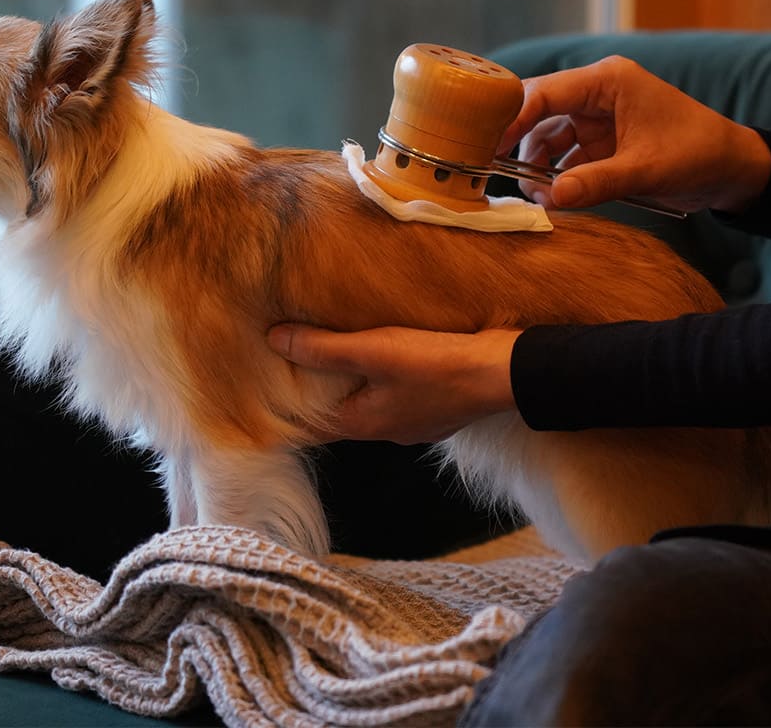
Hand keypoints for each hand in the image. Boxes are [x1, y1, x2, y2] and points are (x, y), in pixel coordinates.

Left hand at [266, 325, 519, 443]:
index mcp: (365, 424)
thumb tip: (273, 340)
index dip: (287, 409)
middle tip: (295, 357)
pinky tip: (390, 348)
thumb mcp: (373, 351)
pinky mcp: (439, 402)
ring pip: (373, 399)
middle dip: (320, 389)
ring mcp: (417, 418)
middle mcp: (388, 429)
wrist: (506, 373)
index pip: (312, 426)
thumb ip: (323, 348)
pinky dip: (386, 373)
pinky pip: (401, 390)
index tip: (264, 391)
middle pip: (342, 411)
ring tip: (338, 345)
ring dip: (355, 378)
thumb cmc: (439, 366)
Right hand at [498, 55, 770, 213]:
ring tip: (534, 196)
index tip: (488, 146)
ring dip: (536, 165)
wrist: (732, 169)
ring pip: (547, 137)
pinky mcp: (602, 143)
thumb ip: (597, 182)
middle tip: (492, 169)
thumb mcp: (646, 169)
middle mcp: (597, 93)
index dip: (511, 117)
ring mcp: (598, 119)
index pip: (545, 92)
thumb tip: (550, 199)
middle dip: (516, 141)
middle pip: (538, 111)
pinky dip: (555, 177)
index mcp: (608, 81)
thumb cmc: (698, 153)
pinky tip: (550, 198)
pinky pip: (565, 157)